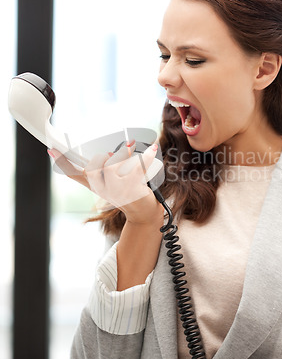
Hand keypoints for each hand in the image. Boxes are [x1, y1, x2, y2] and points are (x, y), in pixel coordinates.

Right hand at [48, 142, 162, 215]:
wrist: (144, 214)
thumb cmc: (127, 194)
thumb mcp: (111, 183)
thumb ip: (105, 170)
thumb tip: (107, 153)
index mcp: (96, 186)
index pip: (75, 174)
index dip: (63, 163)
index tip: (51, 150)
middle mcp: (104, 190)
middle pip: (93, 170)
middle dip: (103, 159)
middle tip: (111, 154)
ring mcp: (118, 191)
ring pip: (112, 168)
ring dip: (124, 154)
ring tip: (132, 144)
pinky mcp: (134, 190)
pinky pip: (138, 169)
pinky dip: (147, 157)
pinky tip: (154, 148)